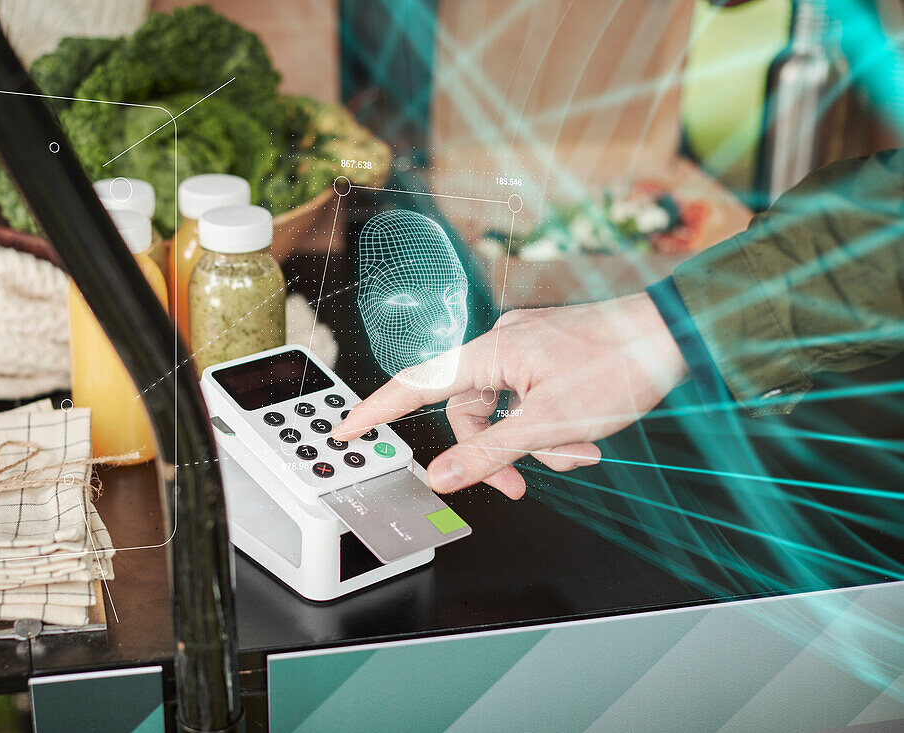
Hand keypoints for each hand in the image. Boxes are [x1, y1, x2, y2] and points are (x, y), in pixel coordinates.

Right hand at [333, 292, 687, 498]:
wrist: (675, 335)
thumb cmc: (620, 366)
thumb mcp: (550, 423)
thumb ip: (490, 452)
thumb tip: (442, 476)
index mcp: (491, 352)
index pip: (417, 385)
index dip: (377, 410)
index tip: (347, 429)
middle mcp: (502, 344)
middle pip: (470, 411)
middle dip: (497, 452)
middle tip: (522, 483)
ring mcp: (527, 348)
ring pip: (506, 411)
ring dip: (535, 442)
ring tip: (577, 453)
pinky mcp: (549, 355)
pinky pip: (530, 399)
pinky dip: (550, 426)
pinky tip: (583, 438)